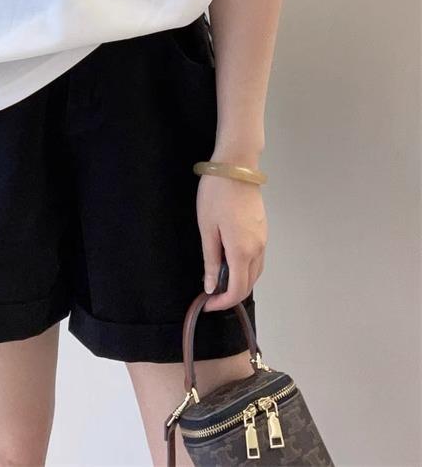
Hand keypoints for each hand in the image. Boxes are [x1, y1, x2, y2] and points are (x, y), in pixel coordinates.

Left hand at [196, 161, 266, 311]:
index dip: (223, 302)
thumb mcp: (207, 229)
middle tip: (209, 293)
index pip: (238, 289)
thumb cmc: (216, 196)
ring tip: (218, 279)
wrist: (236, 167)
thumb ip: (211, 260)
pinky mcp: (263, 230)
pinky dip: (245, 267)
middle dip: (231, 294)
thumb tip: (212, 287)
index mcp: (243, 251)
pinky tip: (230, 262)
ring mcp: (264, 239)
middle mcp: (259, 249)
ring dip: (239, 281)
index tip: (207, 304)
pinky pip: (257, 258)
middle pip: (249, 283)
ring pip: (256, 271)